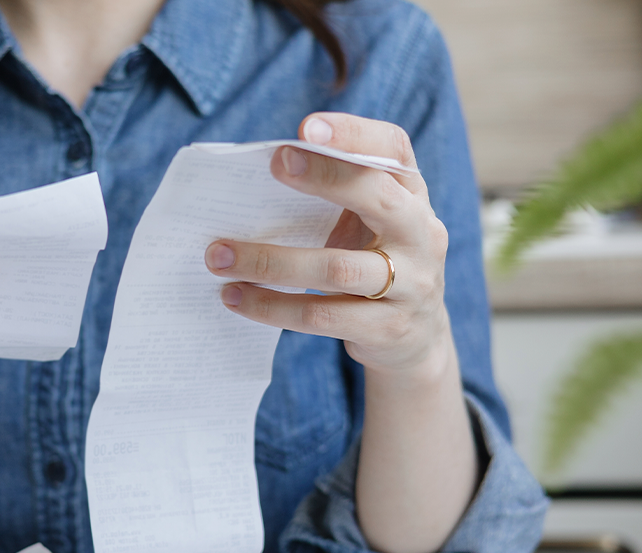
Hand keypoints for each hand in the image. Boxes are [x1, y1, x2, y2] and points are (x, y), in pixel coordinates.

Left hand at [204, 113, 452, 377]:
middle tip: (273, 164)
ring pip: (337, 268)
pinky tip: (235, 297)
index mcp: (412, 194)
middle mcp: (421, 233)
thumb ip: (335, 196)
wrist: (416, 338)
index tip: (306, 126)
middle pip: (377, 197)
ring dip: (271, 261)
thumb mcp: (368, 223)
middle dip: (324, 178)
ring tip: (219, 256)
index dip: (354, 134)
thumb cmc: (375, 261)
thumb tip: (251, 183)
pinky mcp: (387, 329)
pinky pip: (321, 315)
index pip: (394, 149)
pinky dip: (272, 306)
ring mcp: (411, 284)